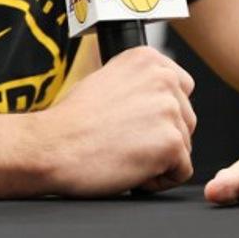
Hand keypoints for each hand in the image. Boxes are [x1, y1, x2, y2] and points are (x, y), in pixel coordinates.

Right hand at [36, 46, 195, 195]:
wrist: (51, 145)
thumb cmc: (71, 120)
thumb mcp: (105, 79)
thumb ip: (139, 82)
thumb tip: (159, 97)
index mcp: (146, 58)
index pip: (182, 89)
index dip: (160, 112)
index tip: (133, 118)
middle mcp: (163, 78)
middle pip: (187, 119)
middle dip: (162, 136)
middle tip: (123, 138)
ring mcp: (169, 109)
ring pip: (184, 146)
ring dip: (159, 157)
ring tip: (122, 151)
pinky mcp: (171, 142)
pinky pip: (181, 171)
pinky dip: (158, 179)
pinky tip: (129, 168)